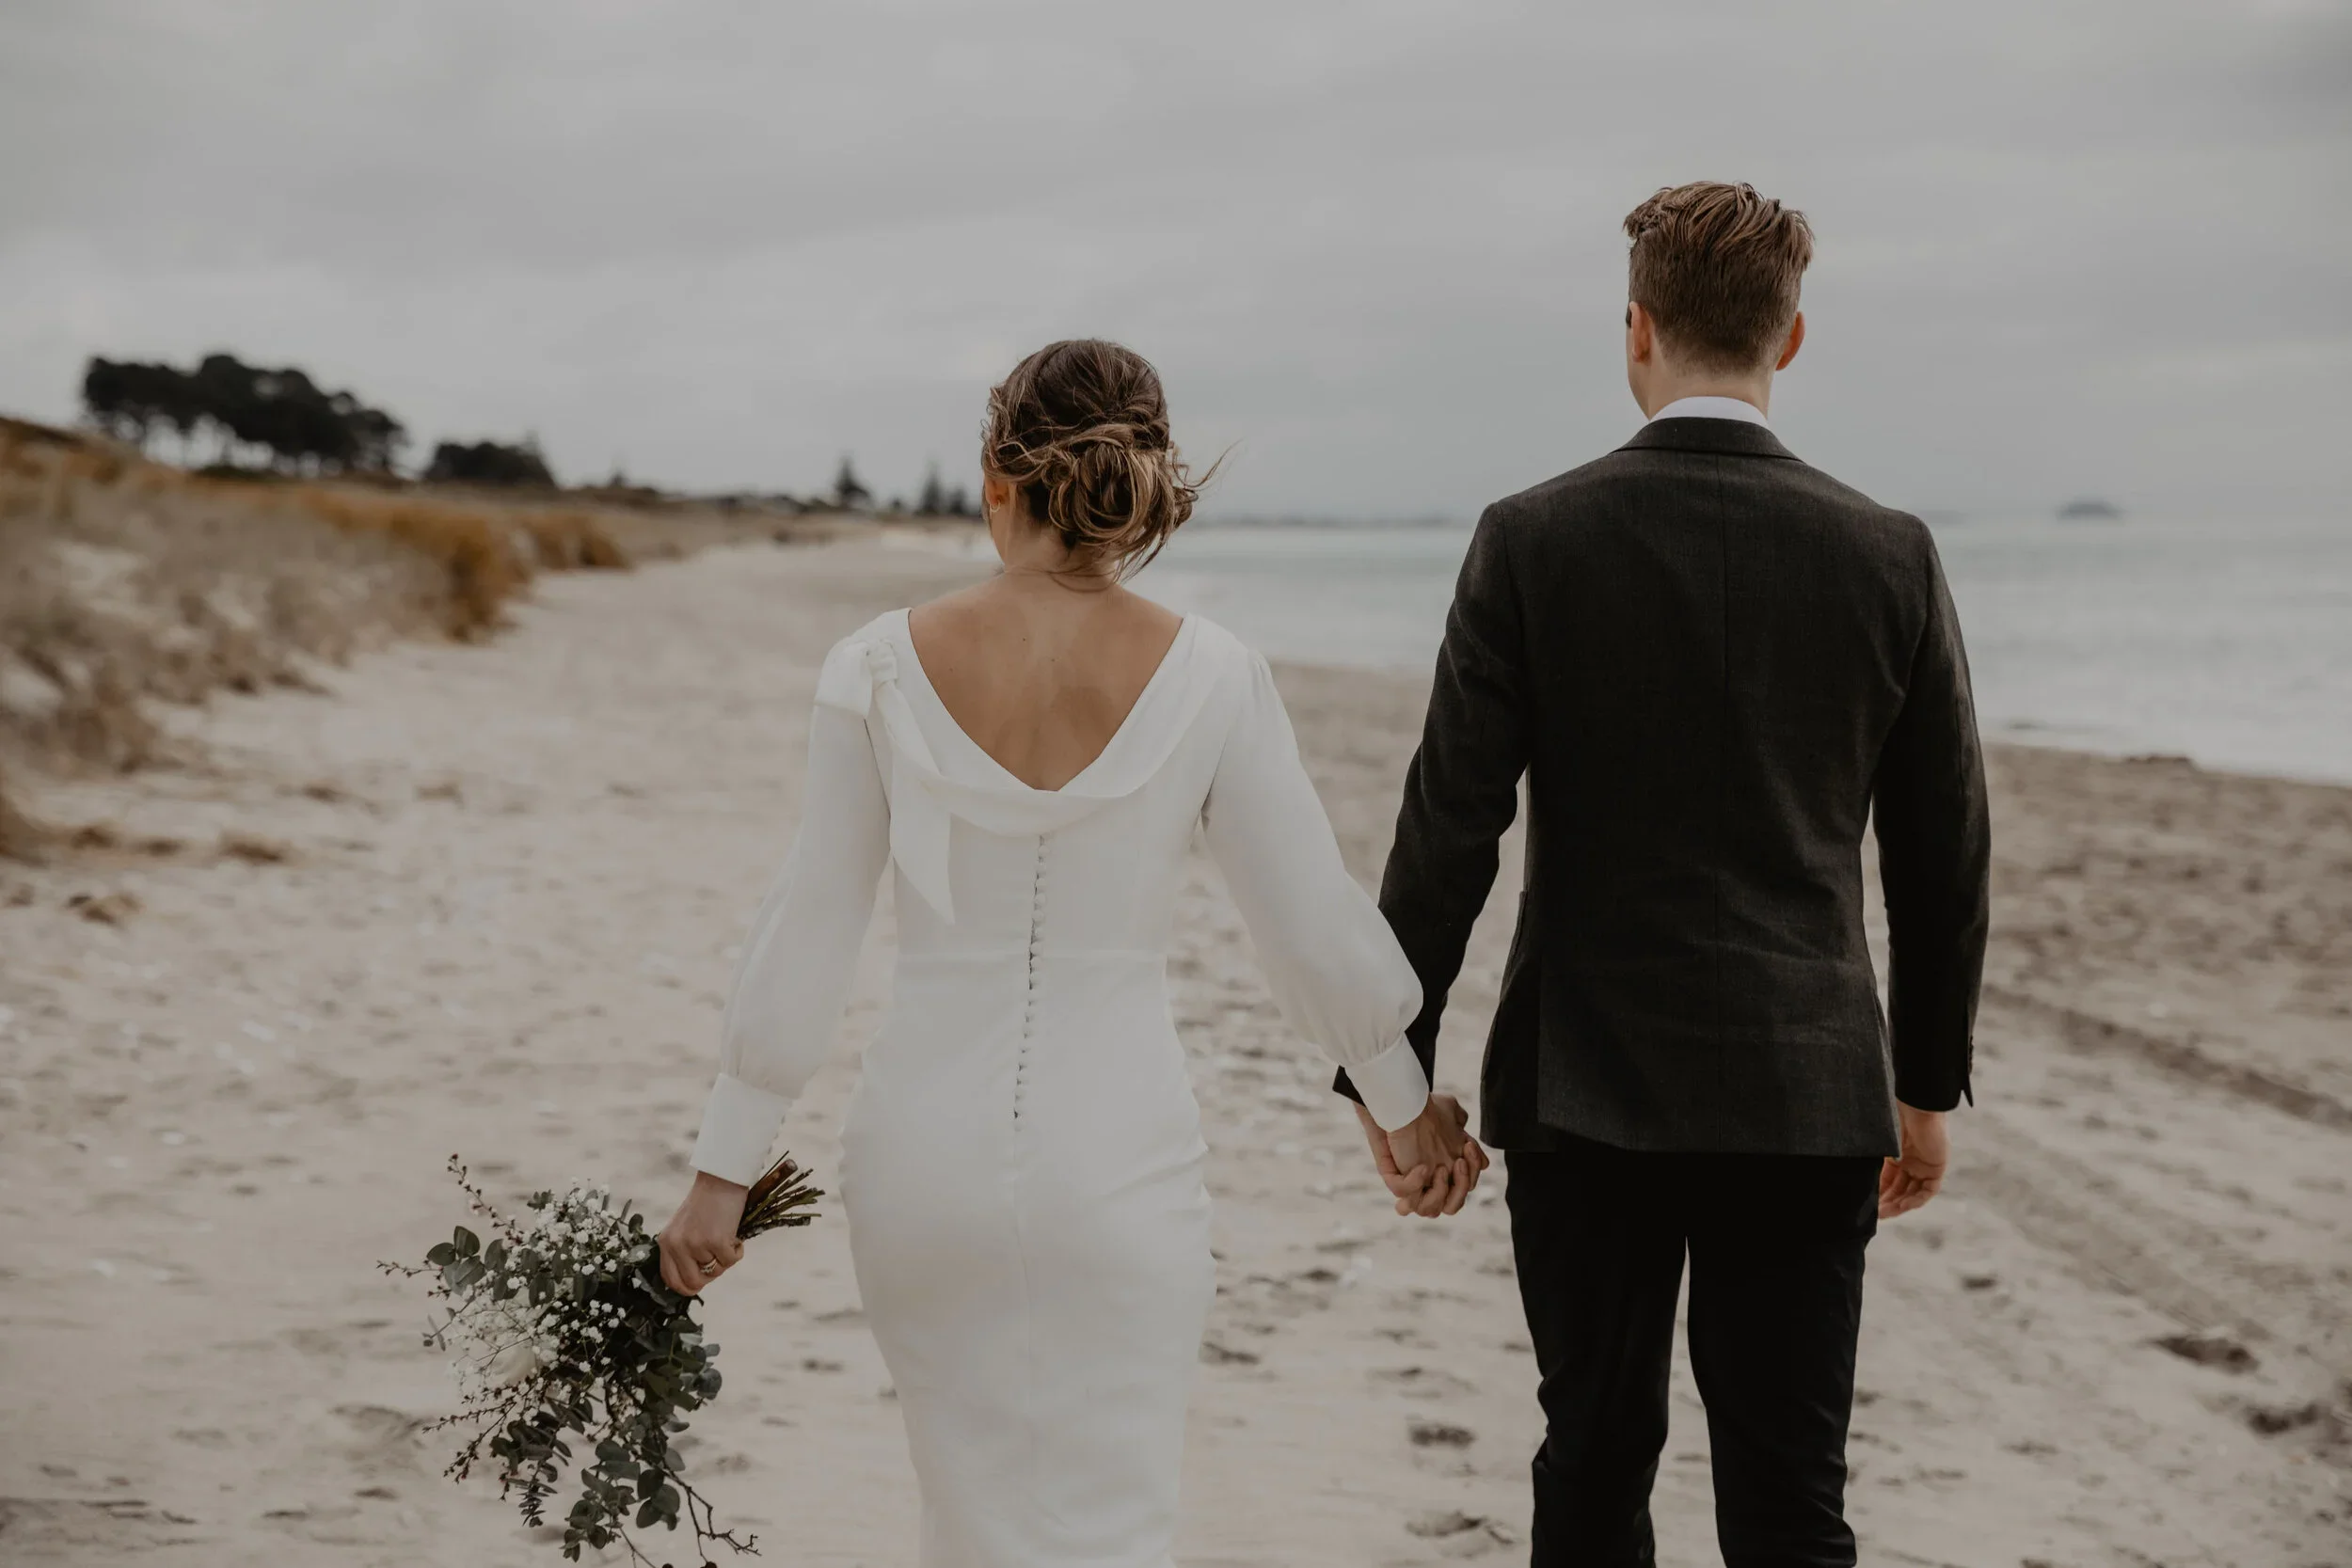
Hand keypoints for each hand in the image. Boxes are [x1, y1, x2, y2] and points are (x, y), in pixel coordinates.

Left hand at [657, 1170, 749, 1294]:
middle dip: (709, 1276)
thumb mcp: (684, 1228)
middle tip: (718, 1260)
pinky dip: (737, 1251)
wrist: (721, 1178)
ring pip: (715, 1272)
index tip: (700, 1281)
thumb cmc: (706, 1203)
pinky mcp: (715, 1241)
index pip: (671, 1280)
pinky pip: (730, 1262)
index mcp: (666, 1242)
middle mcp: (677, 1245)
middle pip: (692, 1283)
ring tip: (726, 1238)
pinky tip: (735, 1235)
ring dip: (725, 1259)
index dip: (687, 1286)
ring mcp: (695, 1244)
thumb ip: (682, 1251)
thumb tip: (694, 1280)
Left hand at [1355, 1094, 1488, 1218]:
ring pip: (1430, 1210)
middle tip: (1459, 1160)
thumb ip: (1466, 1138)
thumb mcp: (1453, 1118)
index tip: (1468, 1147)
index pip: (1464, 1189)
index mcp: (1445, 1175)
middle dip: (1462, 1184)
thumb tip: (1483, 1163)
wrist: (1404, 1102)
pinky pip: (1405, 1197)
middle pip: (1452, 1206)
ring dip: (1442, 1191)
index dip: (1470, 1173)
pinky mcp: (1396, 1179)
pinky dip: (1415, 1184)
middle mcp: (1429, 1184)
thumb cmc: (1427, 1108)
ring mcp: (1412, 1184)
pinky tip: (1421, 1168)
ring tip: (1440, 1168)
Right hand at [1878, 1102, 1948, 1218]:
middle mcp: (1911, 1164)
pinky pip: (1928, 1190)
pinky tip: (1903, 1206)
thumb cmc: (1893, 1118)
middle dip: (1888, 1203)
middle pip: (1899, 1190)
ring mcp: (1924, 1167)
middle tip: (1875, 1214)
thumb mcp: (1879, 1144)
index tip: (1868, 1206)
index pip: (1887, 1182)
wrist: (1915, 1107)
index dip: (1878, 1195)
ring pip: (1912, 1193)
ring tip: (1885, 1213)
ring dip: (1900, 1205)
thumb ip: (1873, 1161)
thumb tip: (1855, 1177)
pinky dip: (1916, 1199)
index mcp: (1897, 1157)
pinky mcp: (1936, 1168)